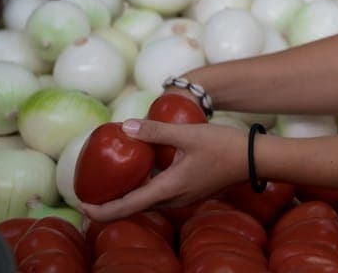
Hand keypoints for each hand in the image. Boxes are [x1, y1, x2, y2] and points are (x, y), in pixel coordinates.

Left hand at [80, 119, 246, 222]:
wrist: (255, 158)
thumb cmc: (224, 146)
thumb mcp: (188, 134)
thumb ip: (155, 131)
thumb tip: (124, 127)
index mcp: (168, 189)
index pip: (127, 208)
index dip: (101, 211)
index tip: (82, 205)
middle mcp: (174, 199)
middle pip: (134, 208)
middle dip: (110, 204)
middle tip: (90, 190)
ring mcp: (183, 197)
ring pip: (147, 201)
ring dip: (127, 196)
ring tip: (110, 180)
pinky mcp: (190, 190)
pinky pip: (159, 194)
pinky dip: (143, 187)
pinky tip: (141, 170)